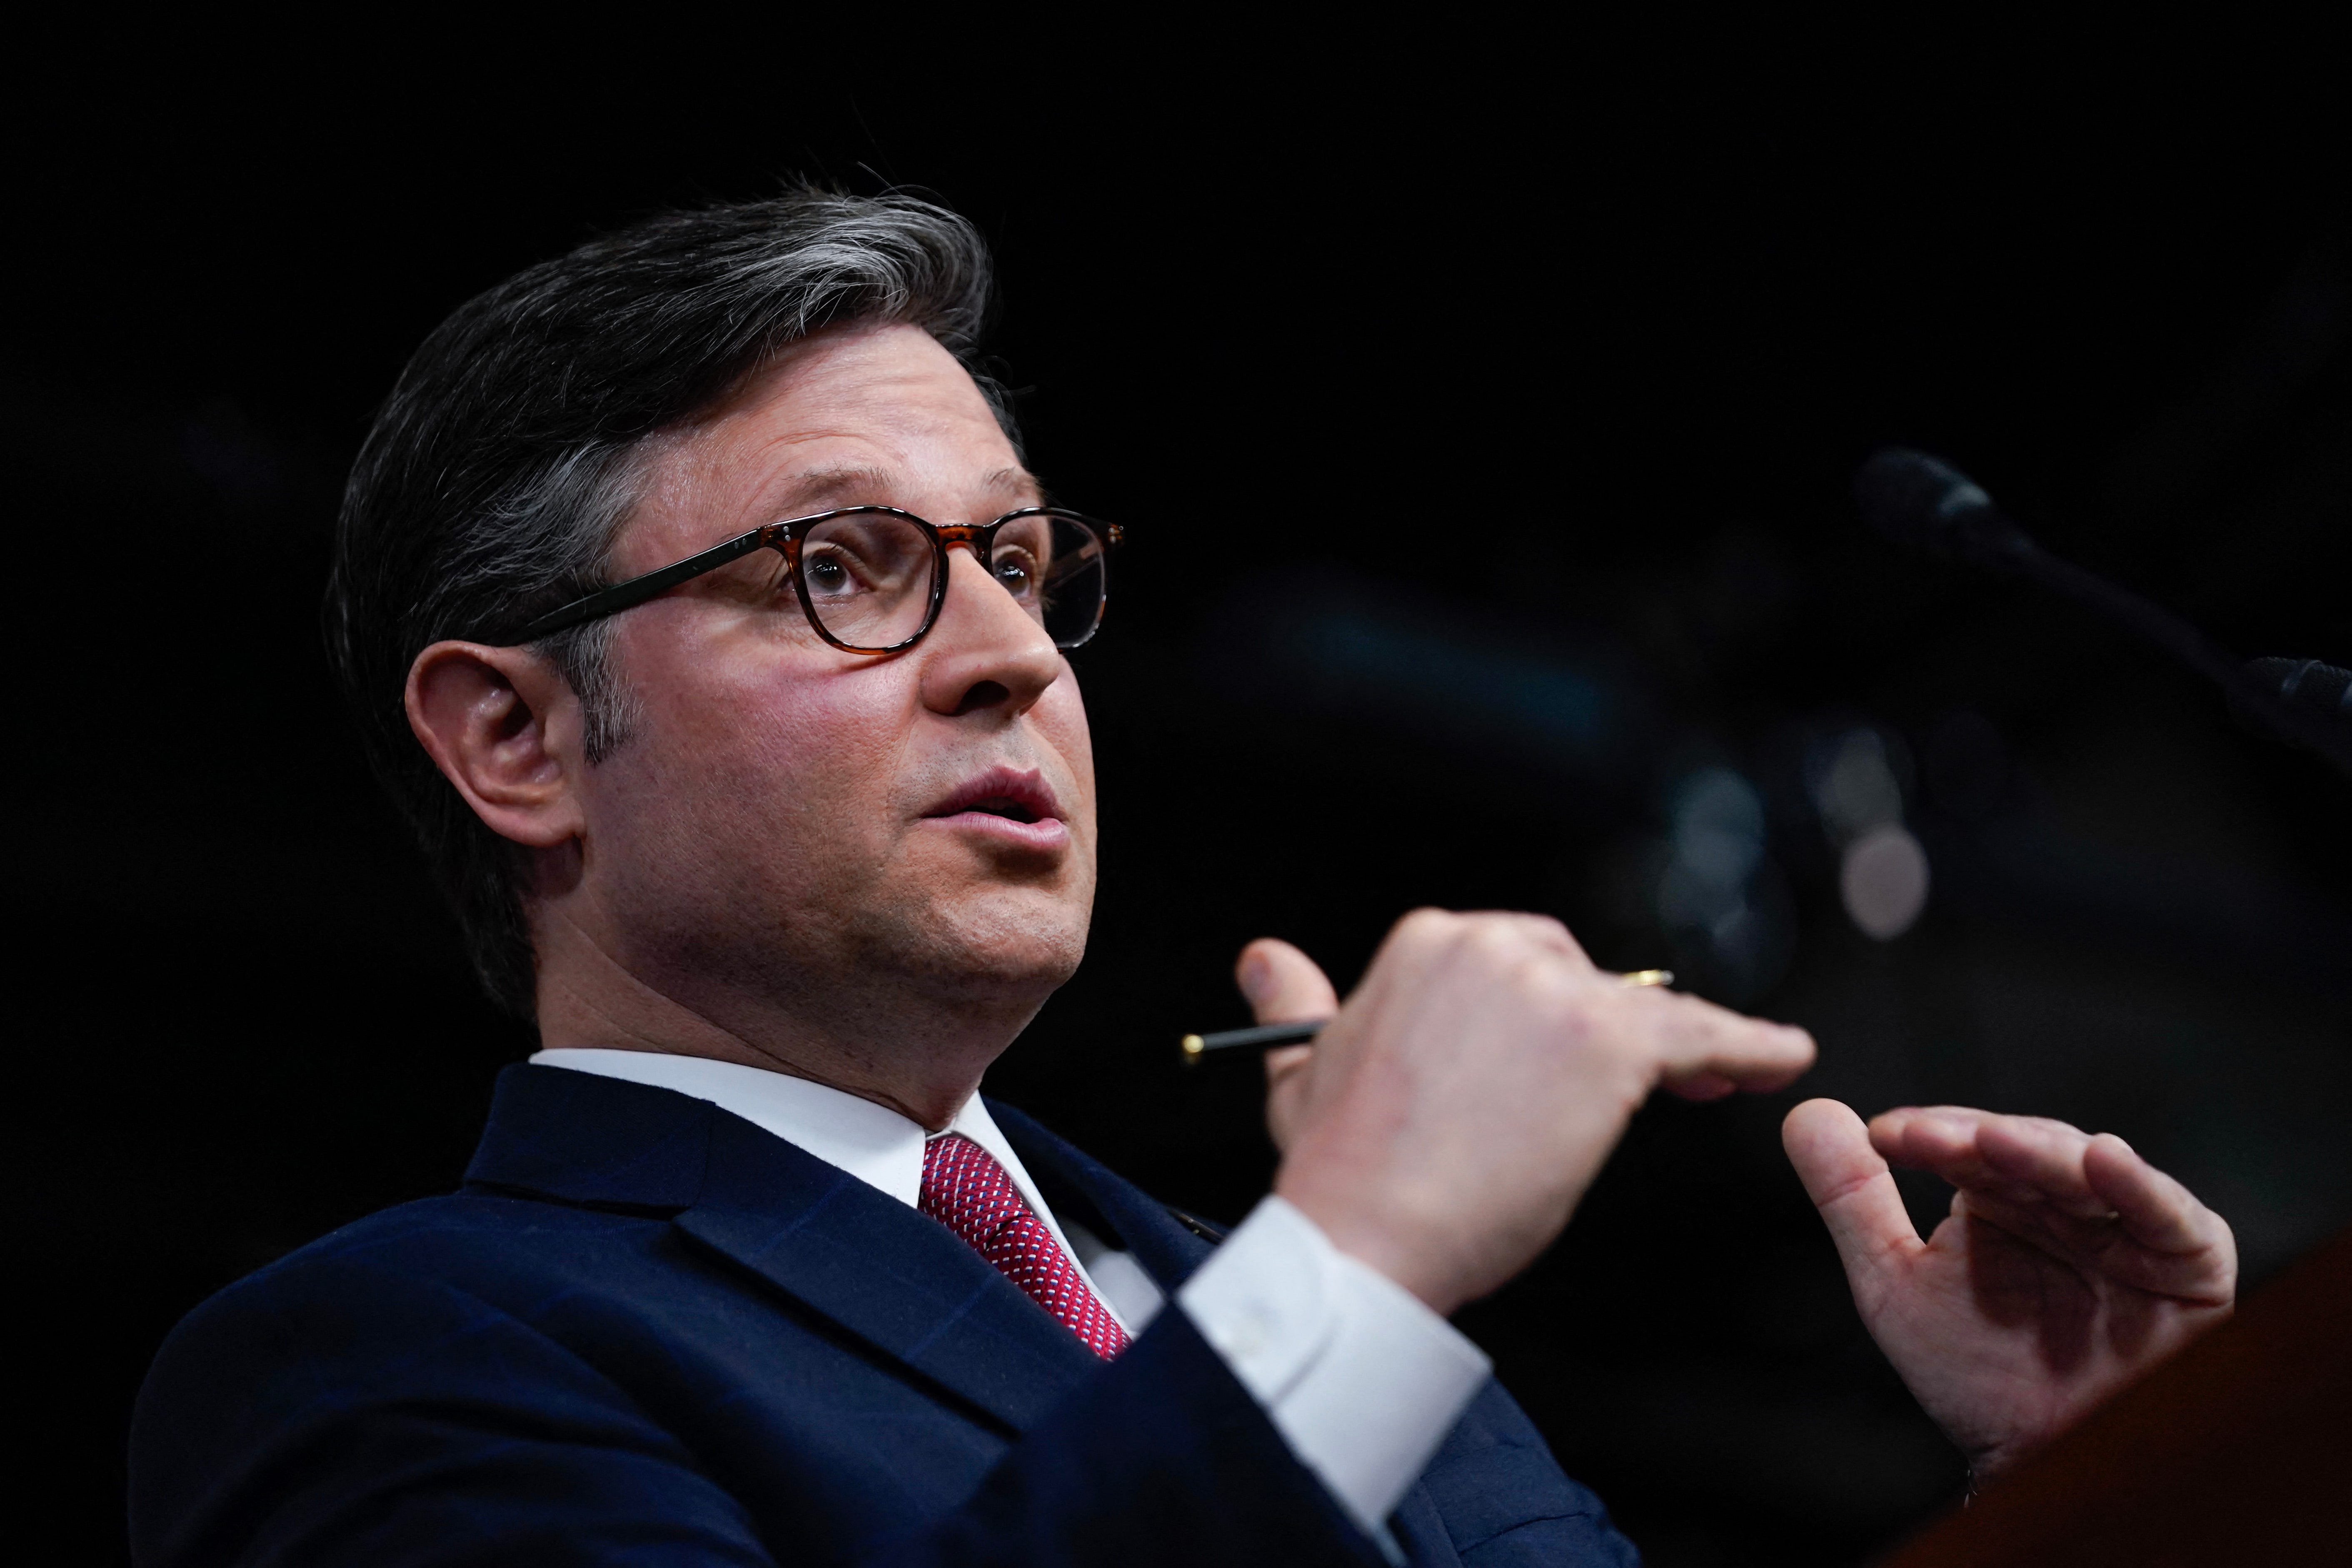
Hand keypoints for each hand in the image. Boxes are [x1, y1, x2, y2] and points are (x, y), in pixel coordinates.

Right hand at [1238, 913, 1816, 1314]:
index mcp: (1427, 944)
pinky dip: (1745, 1047)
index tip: (1560, 1059)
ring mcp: (1552, 992)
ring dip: (1672, 1046)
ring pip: (1638, 1011)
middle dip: (1601, 1029)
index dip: (1548, 1014)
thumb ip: (1297, 1005)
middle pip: (1581, 977)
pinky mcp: (1606, 1043)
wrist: (1368, 1231)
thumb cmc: (1340, 1167)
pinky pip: (1697, 1034)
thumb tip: (1263, 958)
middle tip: (1631, 1087)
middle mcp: (1491, 947)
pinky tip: (1782, 1057)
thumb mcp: (1302, 1068)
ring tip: (1707, 1084)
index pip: (1518, 962)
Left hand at [1782, 1100, 2236, 1482]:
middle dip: (1978, 1141)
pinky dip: (2140, 1187)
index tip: (1884, 1135)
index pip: (1967, 1143)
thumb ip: (1852, 1200)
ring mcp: (2129, 1228)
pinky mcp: (2189, 1262)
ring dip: (2041, 1153)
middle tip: (1929, 1138)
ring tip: (1995, 1142)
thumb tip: (1808, 1113)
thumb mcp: (1894, 1283)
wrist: (2040, 1460)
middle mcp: (2067, 1202)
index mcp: (2003, 1196)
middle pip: (2027, 1148)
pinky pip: (2172, 1217)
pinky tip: (2105, 1159)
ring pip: (2089, 1172)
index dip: (1930, 1135)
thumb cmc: (1978, 1377)